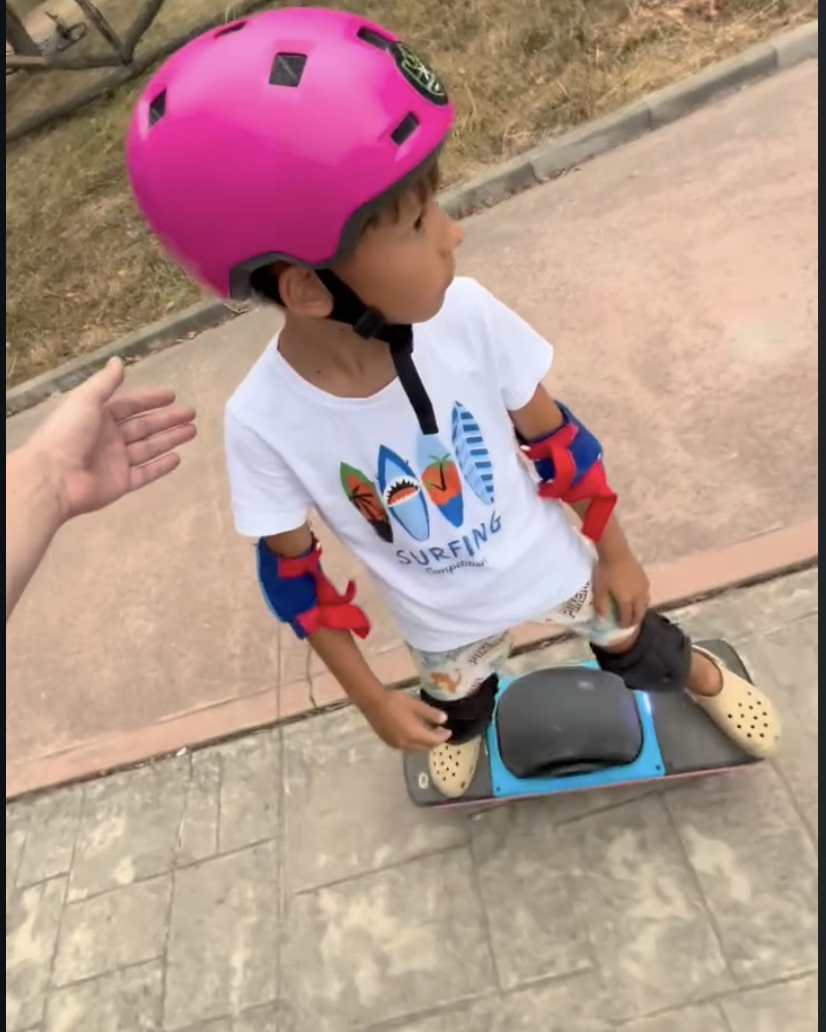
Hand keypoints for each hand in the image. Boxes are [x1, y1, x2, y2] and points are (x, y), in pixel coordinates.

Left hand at [26, 357, 196, 523]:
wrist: (54, 477)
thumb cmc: (68, 433)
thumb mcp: (86, 399)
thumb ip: (105, 382)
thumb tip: (118, 361)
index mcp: (98, 416)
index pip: (130, 405)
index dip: (150, 400)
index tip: (173, 395)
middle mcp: (109, 437)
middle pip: (144, 426)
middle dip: (167, 419)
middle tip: (191, 413)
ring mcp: (116, 461)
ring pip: (149, 447)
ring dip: (170, 439)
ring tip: (193, 431)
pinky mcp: (122, 483)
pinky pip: (146, 472)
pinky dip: (161, 466)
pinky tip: (178, 458)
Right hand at [364, 690, 451, 751]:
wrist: (372, 702)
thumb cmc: (395, 701)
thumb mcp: (415, 704)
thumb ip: (430, 713)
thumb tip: (444, 719)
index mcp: (415, 735)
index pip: (433, 741)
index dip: (443, 737)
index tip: (449, 731)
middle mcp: (406, 744)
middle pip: (425, 747)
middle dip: (434, 742)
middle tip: (440, 733)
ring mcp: (396, 745)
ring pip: (415, 749)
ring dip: (423, 744)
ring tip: (428, 733)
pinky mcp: (389, 742)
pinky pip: (406, 747)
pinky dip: (414, 743)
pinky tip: (413, 734)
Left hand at [593, 548, 649, 628]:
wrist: (616, 552)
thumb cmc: (605, 571)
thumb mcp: (600, 590)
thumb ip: (601, 606)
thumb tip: (601, 621)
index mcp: (627, 600)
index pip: (628, 617)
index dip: (624, 624)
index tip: (620, 627)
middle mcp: (638, 596)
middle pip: (639, 613)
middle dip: (634, 620)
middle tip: (628, 624)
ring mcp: (643, 587)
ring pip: (645, 604)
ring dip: (640, 611)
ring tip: (633, 612)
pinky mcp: (645, 578)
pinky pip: (646, 594)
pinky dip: (642, 601)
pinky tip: (636, 598)